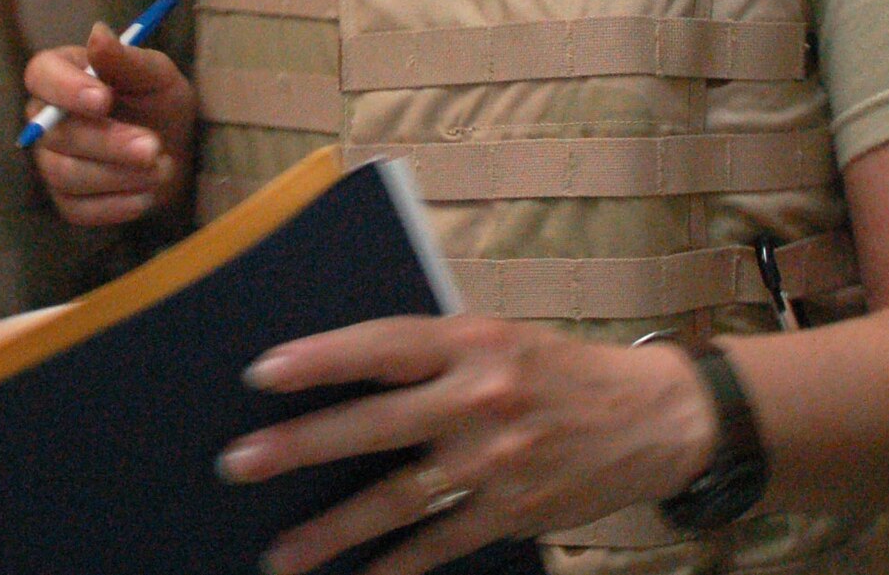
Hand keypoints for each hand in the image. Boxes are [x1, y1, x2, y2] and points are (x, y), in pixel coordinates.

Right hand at [23, 22, 193, 225]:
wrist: (177, 153)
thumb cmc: (160, 104)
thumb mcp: (156, 76)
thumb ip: (127, 59)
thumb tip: (98, 32)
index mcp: (61, 74)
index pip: (40, 75)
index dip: (66, 89)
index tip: (104, 99)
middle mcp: (45, 119)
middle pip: (55, 133)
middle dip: (108, 142)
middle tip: (152, 146)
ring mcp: (51, 162)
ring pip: (65, 173)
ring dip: (118, 175)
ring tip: (162, 168)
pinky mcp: (66, 201)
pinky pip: (79, 209)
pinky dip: (118, 204)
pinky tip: (148, 193)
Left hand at [216, 316, 717, 574]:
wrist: (651, 418)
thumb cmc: (556, 368)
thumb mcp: (496, 337)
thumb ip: (431, 352)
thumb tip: (345, 368)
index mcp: (470, 342)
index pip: (380, 346)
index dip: (320, 360)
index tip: (261, 373)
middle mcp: (478, 399)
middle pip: (373, 424)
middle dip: (299, 446)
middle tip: (237, 463)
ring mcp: (495, 461)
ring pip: (396, 498)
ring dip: (332, 529)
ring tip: (279, 551)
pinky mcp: (513, 511)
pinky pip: (440, 542)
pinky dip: (396, 565)